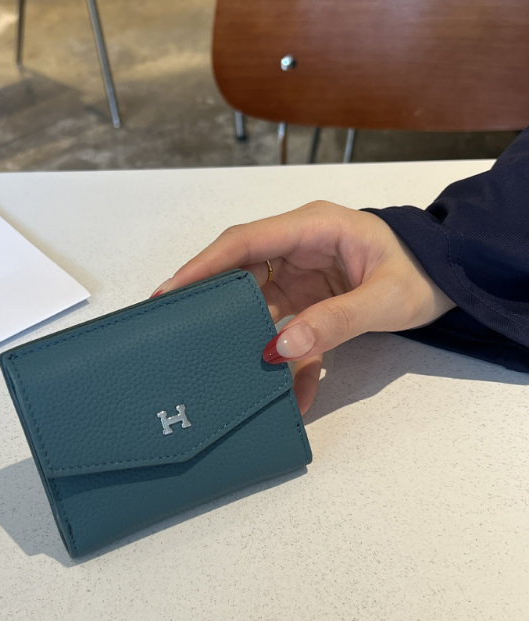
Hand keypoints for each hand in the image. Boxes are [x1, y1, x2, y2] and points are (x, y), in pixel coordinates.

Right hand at [151, 201, 454, 414]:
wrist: (451, 277)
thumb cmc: (424, 272)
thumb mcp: (385, 298)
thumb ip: (335, 321)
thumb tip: (279, 347)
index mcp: (314, 228)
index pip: (246, 242)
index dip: (204, 265)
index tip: (171, 291)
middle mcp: (299, 248)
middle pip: (240, 272)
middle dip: (212, 302)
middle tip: (178, 331)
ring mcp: (301, 275)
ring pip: (256, 305)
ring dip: (247, 337)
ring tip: (225, 366)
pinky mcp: (308, 300)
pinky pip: (284, 329)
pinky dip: (285, 359)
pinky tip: (288, 390)